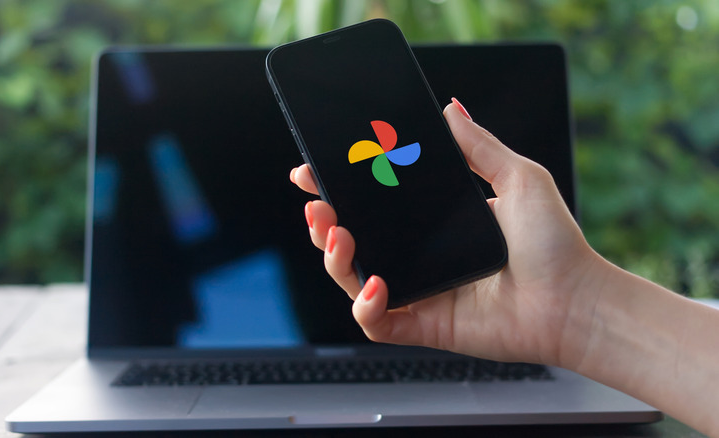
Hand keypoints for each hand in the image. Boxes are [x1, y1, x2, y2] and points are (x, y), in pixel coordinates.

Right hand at [290, 100, 605, 367]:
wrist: (575, 300)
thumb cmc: (555, 244)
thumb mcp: (519, 178)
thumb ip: (479, 146)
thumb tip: (450, 109)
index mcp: (434, 223)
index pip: (373, 203)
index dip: (338, 189)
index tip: (314, 172)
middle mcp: (419, 257)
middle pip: (352, 241)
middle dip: (324, 223)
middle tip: (318, 206)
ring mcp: (419, 292)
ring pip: (353, 279)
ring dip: (334, 259)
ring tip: (337, 237)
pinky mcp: (424, 325)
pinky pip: (377, 322)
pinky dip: (365, 305)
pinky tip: (376, 283)